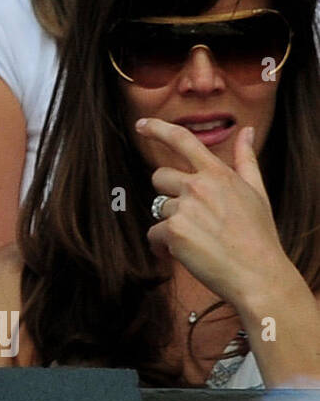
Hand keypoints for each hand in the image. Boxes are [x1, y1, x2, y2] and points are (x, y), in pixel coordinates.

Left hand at [139, 119, 293, 309]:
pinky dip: (164, 245)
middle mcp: (199, 186)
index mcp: (218, 174)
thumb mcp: (257, 193)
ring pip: (158, 208)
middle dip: (169, 193)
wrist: (258, 275)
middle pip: (159, 176)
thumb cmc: (258, 235)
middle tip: (194, 216)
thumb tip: (248, 131)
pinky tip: (186, 254)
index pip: (183, 140)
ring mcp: (184, 208)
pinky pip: (154, 234)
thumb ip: (246, 160)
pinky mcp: (173, 231)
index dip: (158, 129)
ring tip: (199, 239)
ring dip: (171, 223)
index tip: (141, 125)